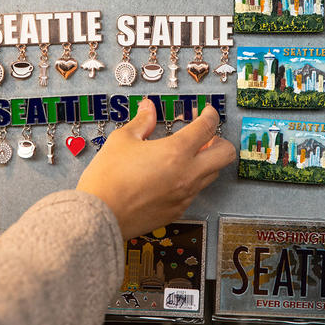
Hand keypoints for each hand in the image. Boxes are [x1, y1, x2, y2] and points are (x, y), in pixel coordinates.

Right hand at [76, 98, 235, 239]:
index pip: (208, 127)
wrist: (99, 216)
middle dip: (220, 140)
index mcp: (176, 152)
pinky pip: (195, 191)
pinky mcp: (177, 210)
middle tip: (204, 136)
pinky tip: (172, 174)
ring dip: (207, 160)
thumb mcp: (122, 140)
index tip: (206, 112)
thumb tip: (148, 109)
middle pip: (226, 154)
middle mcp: (187, 174)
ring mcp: (185, 195)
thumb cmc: (108, 178)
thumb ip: (142, 122)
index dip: (210, 115)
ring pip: (213, 174)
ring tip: (187, 154)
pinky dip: (192, 179)